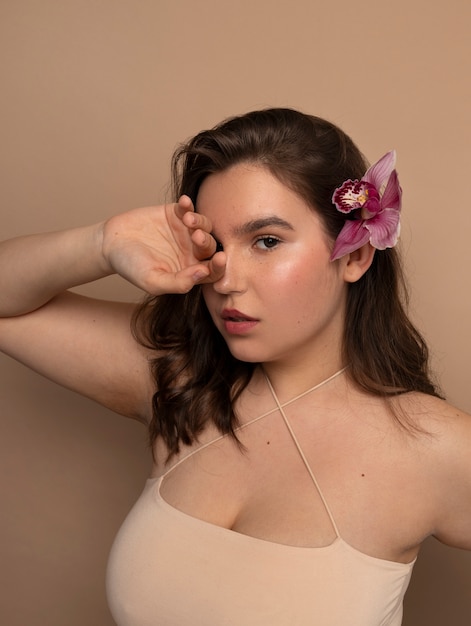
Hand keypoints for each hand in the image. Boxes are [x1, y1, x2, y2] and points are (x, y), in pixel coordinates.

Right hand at [101, 195, 225, 294]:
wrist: (110, 244)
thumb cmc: (131, 268)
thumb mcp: (153, 281)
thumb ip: (179, 283)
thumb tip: (204, 273)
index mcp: (190, 272)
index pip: (213, 272)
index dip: (220, 267)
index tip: (220, 259)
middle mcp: (192, 252)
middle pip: (211, 247)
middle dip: (207, 242)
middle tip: (196, 237)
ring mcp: (185, 232)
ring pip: (204, 226)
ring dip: (200, 222)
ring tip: (187, 219)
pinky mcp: (175, 214)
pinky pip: (188, 208)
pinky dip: (188, 205)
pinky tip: (184, 202)